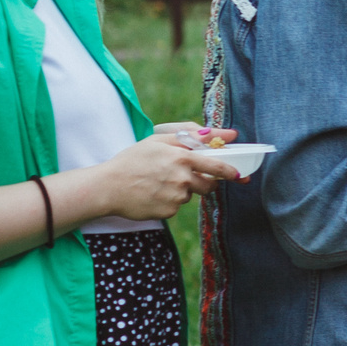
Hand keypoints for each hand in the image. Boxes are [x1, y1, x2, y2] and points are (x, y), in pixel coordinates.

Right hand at [87, 131, 240, 220]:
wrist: (108, 187)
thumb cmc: (133, 160)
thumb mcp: (158, 140)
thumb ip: (190, 135)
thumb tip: (220, 134)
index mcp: (182, 158)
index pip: (216, 166)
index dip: (230, 171)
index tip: (239, 175)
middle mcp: (182, 179)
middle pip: (207, 185)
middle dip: (203, 182)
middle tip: (183, 177)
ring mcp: (175, 197)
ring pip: (190, 195)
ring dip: (181, 190)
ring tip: (158, 183)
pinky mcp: (168, 212)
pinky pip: (176, 206)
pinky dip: (168, 201)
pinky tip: (152, 194)